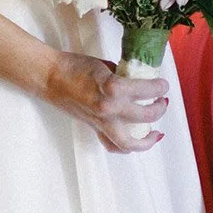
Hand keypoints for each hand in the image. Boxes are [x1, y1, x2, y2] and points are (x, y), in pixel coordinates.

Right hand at [46, 53, 167, 152]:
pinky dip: (126, 147)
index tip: (163, 84)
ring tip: (156, 131)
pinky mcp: (94, 128)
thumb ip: (123, 76)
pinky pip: (113, 145)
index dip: (160, 87)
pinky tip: (136, 141)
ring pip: (131, 143)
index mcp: (113, 87)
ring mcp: (101, 122)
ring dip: (148, 139)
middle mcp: (109, 108)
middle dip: (160, 108)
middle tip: (162, 101)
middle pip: (147, 116)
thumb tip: (138, 81)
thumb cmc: (75, 66)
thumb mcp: (105, 65)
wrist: (50, 77)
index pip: (148, 90)